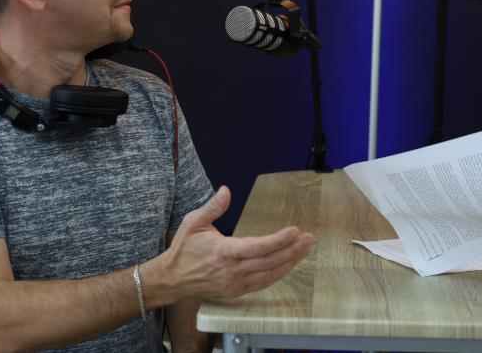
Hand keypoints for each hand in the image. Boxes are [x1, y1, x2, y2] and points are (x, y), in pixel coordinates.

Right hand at [153, 186, 314, 301]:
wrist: (172, 279)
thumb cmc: (184, 249)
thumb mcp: (194, 223)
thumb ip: (212, 207)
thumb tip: (226, 190)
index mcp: (224, 252)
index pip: (257, 247)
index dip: (278, 240)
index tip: (294, 231)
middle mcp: (232, 270)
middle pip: (269, 262)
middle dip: (292, 250)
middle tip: (309, 238)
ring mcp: (236, 283)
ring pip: (270, 274)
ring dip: (290, 262)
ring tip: (306, 249)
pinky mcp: (237, 291)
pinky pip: (263, 284)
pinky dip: (279, 274)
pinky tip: (290, 264)